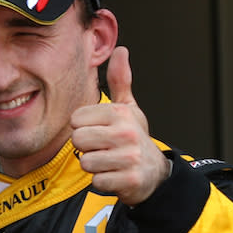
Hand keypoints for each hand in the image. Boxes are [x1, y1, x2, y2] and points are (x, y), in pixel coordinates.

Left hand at [71, 46, 170, 205]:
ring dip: (94, 166)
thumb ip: (120, 80)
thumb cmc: (134, 136)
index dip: (83, 127)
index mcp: (120, 113)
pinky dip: (103, 182)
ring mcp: (129, 157)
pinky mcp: (130, 180)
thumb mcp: (128, 107)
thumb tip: (120, 49)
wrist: (156, 173)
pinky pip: (97, 182)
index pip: (76, 120)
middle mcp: (126, 133)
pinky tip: (115, 175)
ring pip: (86, 162)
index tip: (99, 131)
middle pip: (78, 140)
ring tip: (109, 162)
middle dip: (86, 147)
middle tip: (102, 148)